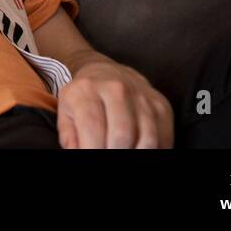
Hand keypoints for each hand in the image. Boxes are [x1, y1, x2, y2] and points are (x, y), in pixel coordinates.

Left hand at [56, 58, 174, 147]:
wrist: (107, 73)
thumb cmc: (85, 99)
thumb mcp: (67, 111)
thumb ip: (69, 136)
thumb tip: (77, 152)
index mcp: (87, 90)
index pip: (92, 127)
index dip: (92, 149)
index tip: (91, 156)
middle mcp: (116, 89)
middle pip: (122, 135)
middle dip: (114, 153)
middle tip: (109, 155)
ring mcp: (142, 96)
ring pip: (147, 139)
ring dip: (135, 153)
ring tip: (123, 152)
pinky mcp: (162, 106)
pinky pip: (164, 138)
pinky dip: (154, 150)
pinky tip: (138, 149)